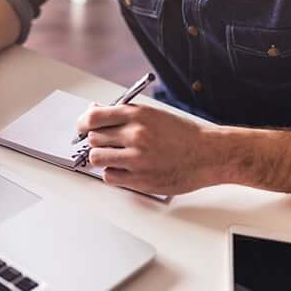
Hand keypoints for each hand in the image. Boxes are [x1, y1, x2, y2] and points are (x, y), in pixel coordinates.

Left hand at [76, 104, 222, 195]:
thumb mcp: (153, 114)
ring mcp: (137, 159)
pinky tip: (123, 169)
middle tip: (104, 143)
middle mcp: (135, 135)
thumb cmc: (183, 134)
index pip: (93, 117)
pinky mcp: (141, 179)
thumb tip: (95, 111)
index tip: (82, 127)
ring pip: (97, 158)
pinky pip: (109, 177)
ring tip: (113, 157)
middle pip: (93, 138)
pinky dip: (111, 173)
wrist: (208, 154)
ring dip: (101, 158)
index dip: (83, 123)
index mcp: (137, 116)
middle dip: (96, 141)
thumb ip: (124, 114)